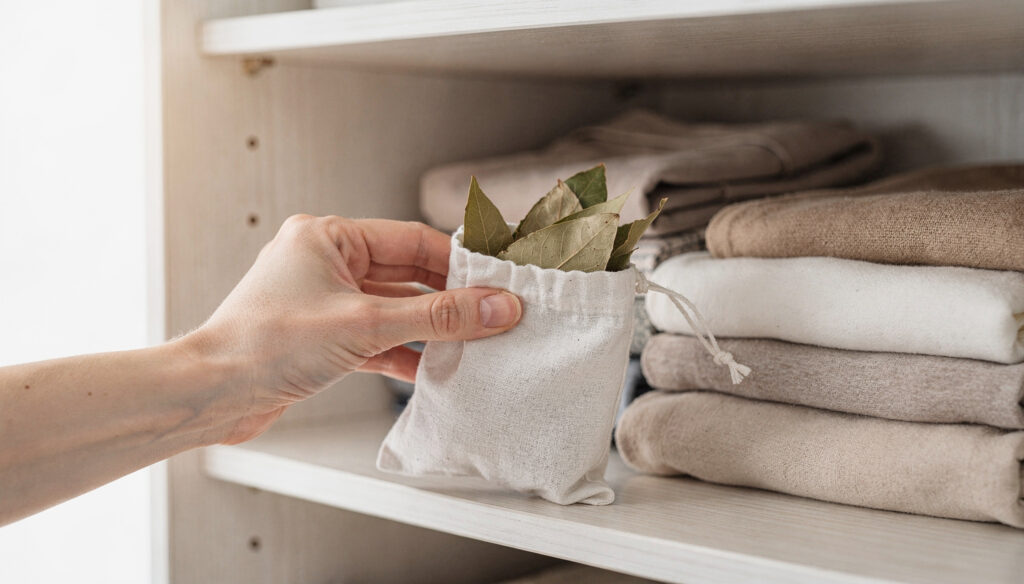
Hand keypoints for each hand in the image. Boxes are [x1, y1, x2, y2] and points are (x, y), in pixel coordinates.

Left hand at [186, 215, 521, 443]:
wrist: (211, 395)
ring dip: (429, 331)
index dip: (458, 263)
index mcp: (328, 237)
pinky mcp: (322, 339)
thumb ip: (437, 316)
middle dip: (448, 300)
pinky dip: (404, 354)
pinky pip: (377, 339)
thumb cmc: (264, 345)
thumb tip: (496, 306)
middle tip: (492, 316)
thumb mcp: (365, 325)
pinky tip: (431, 372)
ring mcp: (324, 303)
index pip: (412, 240)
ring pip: (394, 311)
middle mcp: (325, 264)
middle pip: (406, 275)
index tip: (496, 283)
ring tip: (470, 347)